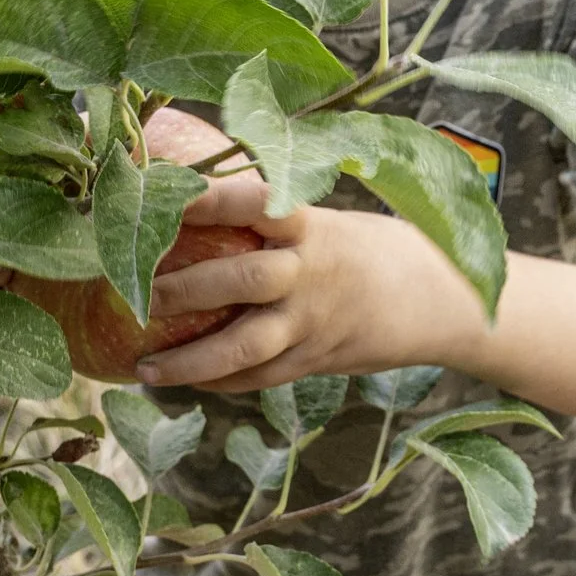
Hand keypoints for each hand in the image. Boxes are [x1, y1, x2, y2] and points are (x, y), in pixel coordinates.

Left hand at [133, 177, 474, 393]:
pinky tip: (184, 381)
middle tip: (137, 292)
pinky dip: (220, 380)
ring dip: (189, 359)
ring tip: (144, 366)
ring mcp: (314, 322)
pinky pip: (260, 377)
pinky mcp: (317, 360)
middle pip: (242, 280)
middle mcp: (311, 272)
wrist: (439, 297)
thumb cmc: (368, 249)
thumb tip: (190, 201)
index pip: (257, 204)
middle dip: (184, 289)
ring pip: (245, 346)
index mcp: (313, 226)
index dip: (210, 200)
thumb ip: (272, 222)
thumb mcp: (328, 222)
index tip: (166, 194)